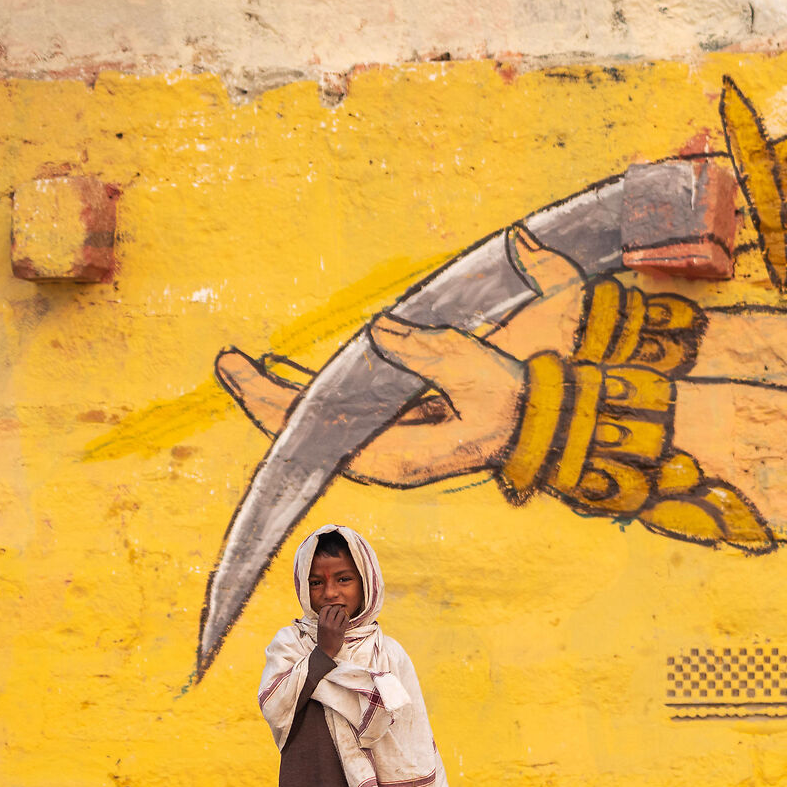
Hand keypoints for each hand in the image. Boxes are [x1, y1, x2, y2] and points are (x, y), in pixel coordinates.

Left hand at [216, 294, 580, 487]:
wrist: (559, 420)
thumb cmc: (521, 399)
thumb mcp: (476, 371)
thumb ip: (427, 352)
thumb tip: (380, 330)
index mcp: (399, 456)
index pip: (315, 433)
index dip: (270, 403)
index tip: (236, 372)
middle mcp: (390, 457)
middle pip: (313, 432)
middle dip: (269, 398)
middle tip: (228, 361)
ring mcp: (398, 445)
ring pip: (329, 423)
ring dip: (292, 396)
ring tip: (250, 367)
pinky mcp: (408, 430)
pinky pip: (350, 413)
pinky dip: (323, 394)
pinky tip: (301, 375)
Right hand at [316, 601, 350, 648]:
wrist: (326, 651)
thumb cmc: (323, 640)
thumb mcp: (320, 629)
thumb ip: (323, 620)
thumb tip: (330, 611)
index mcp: (320, 623)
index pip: (324, 609)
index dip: (329, 606)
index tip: (332, 607)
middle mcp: (327, 624)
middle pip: (333, 609)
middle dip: (337, 607)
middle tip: (340, 607)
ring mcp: (334, 628)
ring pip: (341, 613)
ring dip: (343, 612)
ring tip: (343, 612)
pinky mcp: (341, 631)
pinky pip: (346, 620)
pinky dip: (346, 617)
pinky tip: (345, 618)